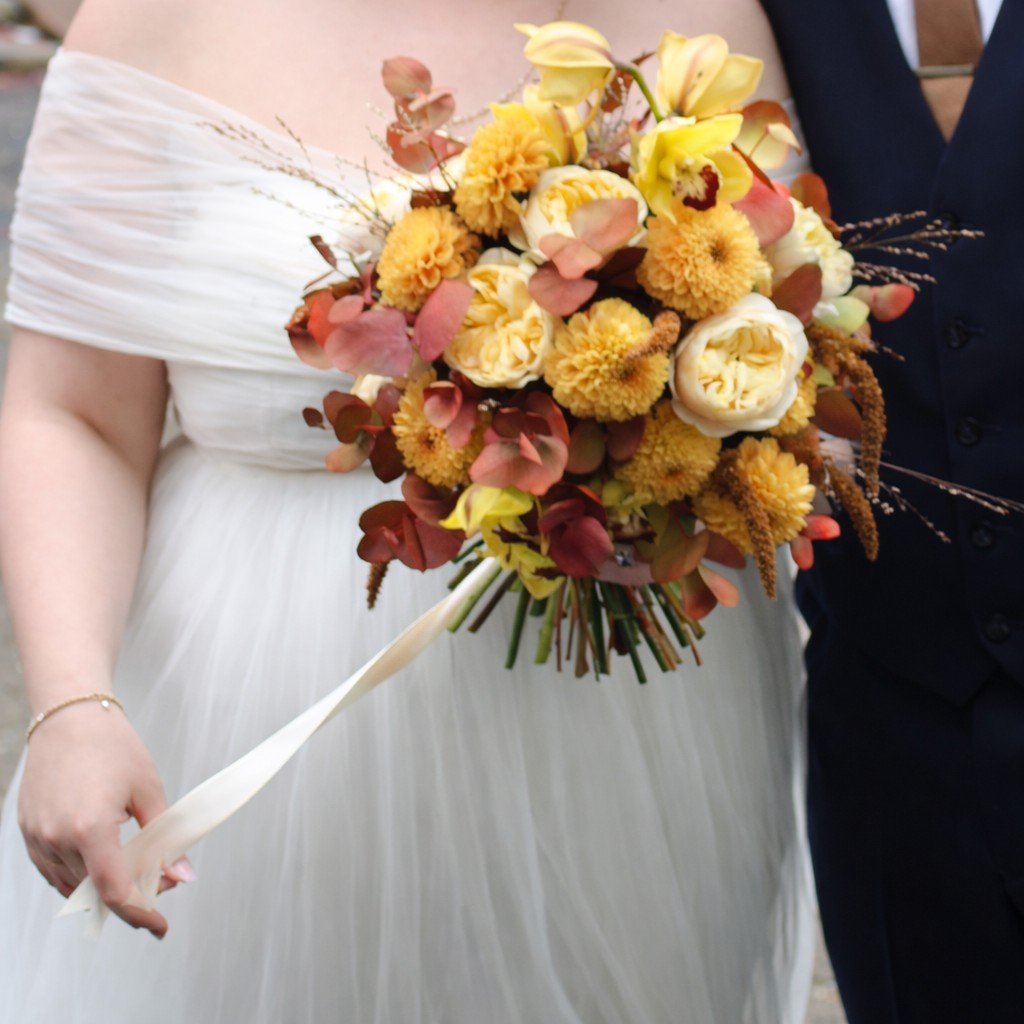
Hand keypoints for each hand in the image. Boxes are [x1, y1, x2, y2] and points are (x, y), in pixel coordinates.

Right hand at [17, 700, 193, 937]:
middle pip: (97, 892)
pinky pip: (56, 873)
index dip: (142, 915)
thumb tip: (182, 876)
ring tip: (138, 865)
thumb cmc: (112, 746)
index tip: (160, 926)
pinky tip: (105, 863)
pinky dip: (81, 877)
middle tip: (162, 880)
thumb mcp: (149, 789)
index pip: (116, 892)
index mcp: (90, 828)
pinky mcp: (29, 836)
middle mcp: (58, 840)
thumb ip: (166, 837)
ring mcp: (39, 840)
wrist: (69, 719)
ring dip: (106, 887)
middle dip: (134, 894)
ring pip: (75, 887)